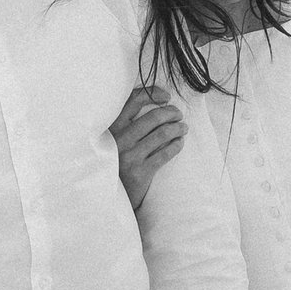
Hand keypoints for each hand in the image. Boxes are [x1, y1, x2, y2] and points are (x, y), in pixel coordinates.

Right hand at [110, 82, 183, 212]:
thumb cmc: (113, 161)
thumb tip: (155, 102)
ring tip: (183, 128)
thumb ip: (124, 123)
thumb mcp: (111, 140)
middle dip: (171, 113)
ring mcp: (129, 156)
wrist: (107, 195)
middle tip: (178, 114)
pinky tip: (180, 142)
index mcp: (111, 127)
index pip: (133, 100)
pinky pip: (165, 154)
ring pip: (162, 134)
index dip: (153, 94)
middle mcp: (119, 139)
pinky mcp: (140, 172)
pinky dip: (177, 145)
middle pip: (153, 117)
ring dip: (178, 128)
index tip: (166, 97)